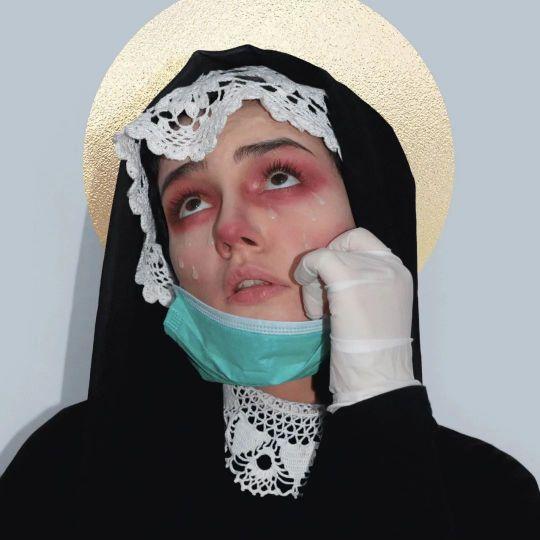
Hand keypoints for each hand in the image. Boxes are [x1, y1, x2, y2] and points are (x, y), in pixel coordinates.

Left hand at [293, 227, 420, 411]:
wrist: (378, 380)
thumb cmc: (373, 353)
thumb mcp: (378, 307)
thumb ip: (365, 283)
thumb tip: (330, 271)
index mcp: (399, 273)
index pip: (363, 241)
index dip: (341, 255)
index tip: (331, 282)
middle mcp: (390, 267)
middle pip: (345, 244)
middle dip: (327, 264)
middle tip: (324, 296)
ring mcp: (371, 272)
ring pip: (328, 255)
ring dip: (315, 283)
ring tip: (322, 313)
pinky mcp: (349, 281)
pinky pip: (317, 260)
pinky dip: (305, 274)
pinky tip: (312, 307)